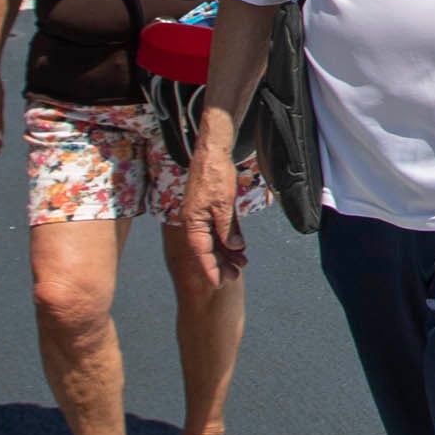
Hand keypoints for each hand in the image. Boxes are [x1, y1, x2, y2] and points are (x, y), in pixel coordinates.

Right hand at [179, 137, 243, 276]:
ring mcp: (202, 215)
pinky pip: (217, 229)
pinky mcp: (210, 208)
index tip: (219, 282)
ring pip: (214, 241)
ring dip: (227, 253)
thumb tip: (234, 248)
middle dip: (222, 264)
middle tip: (237, 275)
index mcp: (193, 222)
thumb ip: (227, 229)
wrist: (212, 152)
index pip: (202, 252)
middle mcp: (195, 221)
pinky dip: (227, 239)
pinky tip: (238, 248)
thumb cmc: (215, 175)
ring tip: (241, 264)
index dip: (211, 269)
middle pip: (208, 250)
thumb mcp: (224, 206)